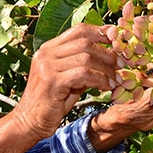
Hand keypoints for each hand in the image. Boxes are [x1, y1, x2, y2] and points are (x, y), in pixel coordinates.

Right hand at [13, 23, 120, 141]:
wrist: (30, 121)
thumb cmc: (51, 102)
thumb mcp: (67, 79)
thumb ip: (82, 65)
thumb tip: (111, 57)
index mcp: (48, 49)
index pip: (79, 30)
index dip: (101, 33)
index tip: (118, 42)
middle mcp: (45, 53)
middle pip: (85, 42)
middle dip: (108, 53)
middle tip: (122, 65)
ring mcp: (47, 66)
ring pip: (86, 57)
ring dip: (106, 69)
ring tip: (115, 79)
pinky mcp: (52, 81)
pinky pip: (83, 74)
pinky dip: (100, 79)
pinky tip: (106, 87)